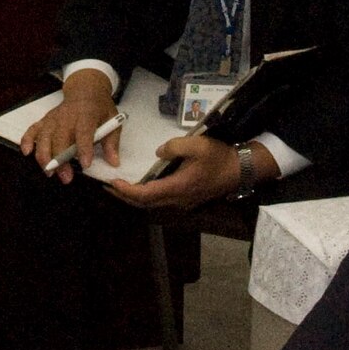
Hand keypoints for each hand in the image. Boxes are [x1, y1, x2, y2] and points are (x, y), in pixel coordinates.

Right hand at [21, 71, 117, 183]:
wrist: (85, 89)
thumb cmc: (98, 107)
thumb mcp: (112, 120)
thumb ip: (112, 142)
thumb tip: (114, 162)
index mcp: (86, 114)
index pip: (83, 132)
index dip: (84, 149)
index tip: (85, 164)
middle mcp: (67, 116)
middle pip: (60, 138)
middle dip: (61, 160)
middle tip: (66, 177)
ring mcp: (53, 118)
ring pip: (44, 137)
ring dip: (45, 156)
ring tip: (49, 172)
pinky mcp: (45, 120)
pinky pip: (32, 130)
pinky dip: (27, 140)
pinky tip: (27, 152)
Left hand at [107, 134, 276, 210]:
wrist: (240, 169)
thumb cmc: (218, 157)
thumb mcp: (196, 145)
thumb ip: (172, 147)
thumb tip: (158, 154)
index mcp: (177, 188)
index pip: (144, 195)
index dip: (126, 191)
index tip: (112, 182)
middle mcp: (177, 200)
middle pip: (145, 204)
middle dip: (124, 196)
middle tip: (108, 186)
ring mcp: (182, 202)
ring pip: (153, 204)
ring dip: (135, 197)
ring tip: (120, 186)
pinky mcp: (187, 200)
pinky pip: (161, 201)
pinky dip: (147, 196)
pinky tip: (142, 186)